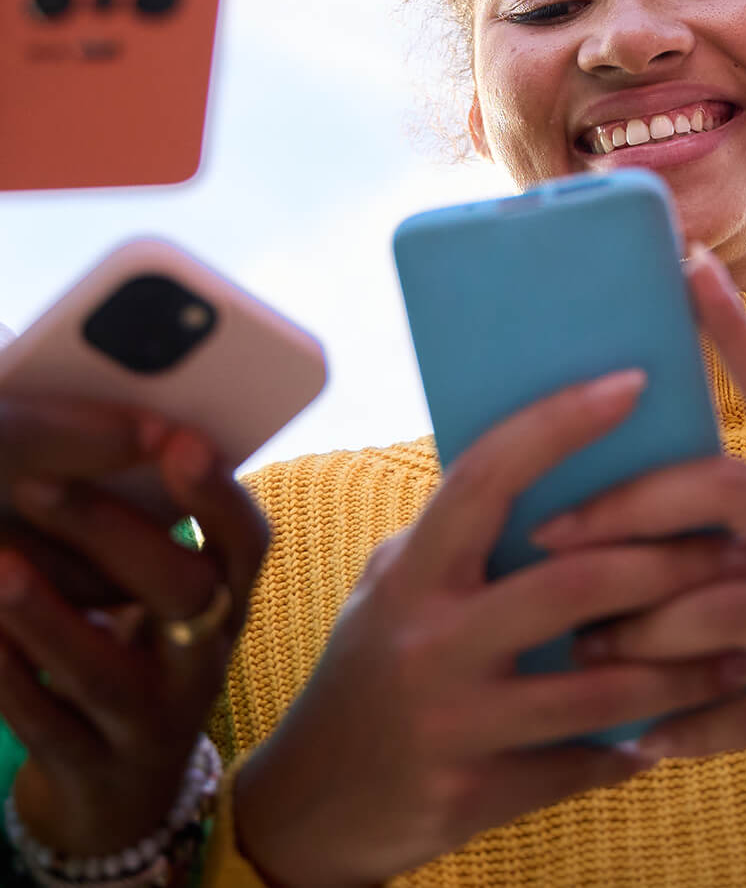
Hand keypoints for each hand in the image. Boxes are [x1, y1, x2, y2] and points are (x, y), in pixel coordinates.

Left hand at [0, 426, 268, 855]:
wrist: (125, 789)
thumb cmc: (141, 648)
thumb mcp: (165, 590)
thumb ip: (150, 524)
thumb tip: (114, 431)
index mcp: (230, 597)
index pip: (247, 540)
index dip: (218, 494)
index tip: (179, 442)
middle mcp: (205, 658)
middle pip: (182, 595)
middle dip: (111, 533)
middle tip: (34, 483)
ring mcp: (152, 724)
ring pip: (106, 673)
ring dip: (47, 616)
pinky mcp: (93, 773)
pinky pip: (46, 727)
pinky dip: (9, 677)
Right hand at [235, 368, 745, 887]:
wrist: (310, 806)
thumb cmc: (365, 666)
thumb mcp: (388, 587)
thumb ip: (456, 536)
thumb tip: (544, 464)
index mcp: (414, 571)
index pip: (489, 474)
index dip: (559, 424)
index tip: (630, 383)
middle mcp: (431, 638)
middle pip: (575, 584)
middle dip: (672, 564)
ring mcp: (454, 720)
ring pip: (600, 687)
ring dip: (685, 668)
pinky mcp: (474, 794)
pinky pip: (581, 763)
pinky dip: (638, 744)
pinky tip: (687, 727)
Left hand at [534, 250, 745, 883]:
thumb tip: (650, 512)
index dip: (737, 331)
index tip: (687, 264)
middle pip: (733, 486)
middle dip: (630, 505)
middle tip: (552, 532)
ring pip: (733, 601)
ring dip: (645, 630)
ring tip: (586, 652)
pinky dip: (693, 726)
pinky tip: (642, 740)